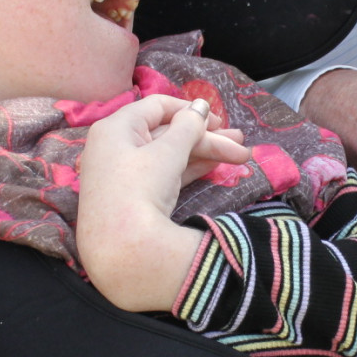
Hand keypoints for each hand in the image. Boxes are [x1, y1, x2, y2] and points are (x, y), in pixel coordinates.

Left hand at [77, 94, 249, 310]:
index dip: (190, 110)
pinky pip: (165, 174)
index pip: (156, 107)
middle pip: (167, 133)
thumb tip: (200, 106)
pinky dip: (190, 169)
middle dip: (206, 137)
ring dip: (204, 153)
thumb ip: (188, 126)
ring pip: (169, 156)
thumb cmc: (140, 189)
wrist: (121, 250)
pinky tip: (216, 167)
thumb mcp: (167, 153)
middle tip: (240, 142)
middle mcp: (116, 147)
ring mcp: (125, 174)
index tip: (219, 120)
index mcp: (116, 128)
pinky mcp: (135, 197)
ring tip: (240, 156)